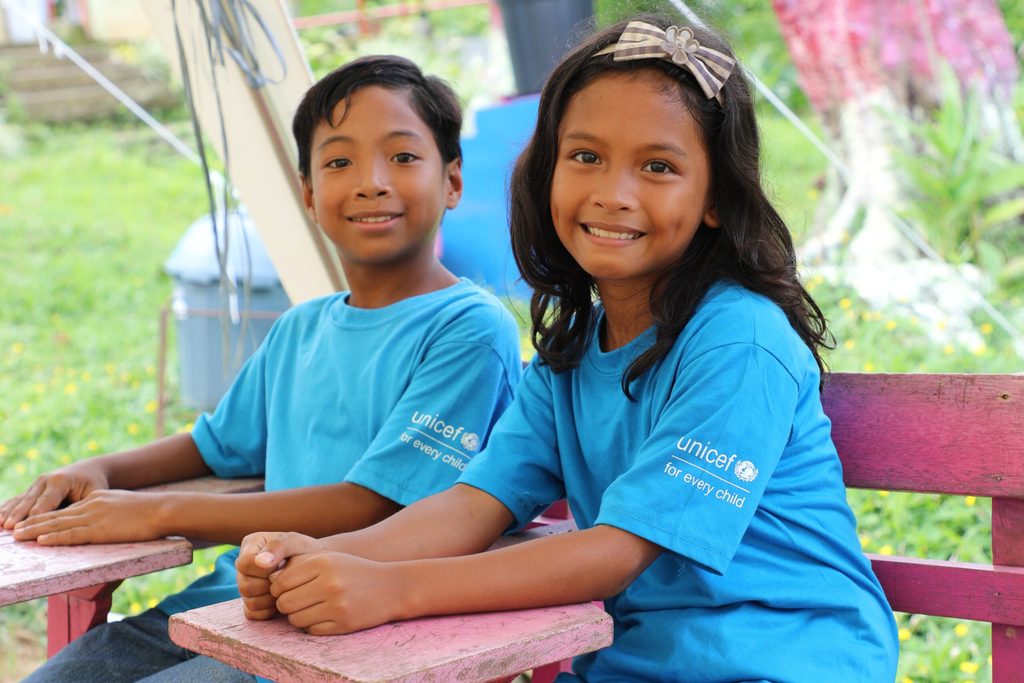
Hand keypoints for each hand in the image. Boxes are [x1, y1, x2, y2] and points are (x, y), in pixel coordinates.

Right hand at [0, 464, 108, 530]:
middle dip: (19, 515)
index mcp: (61, 481)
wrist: (88, 471)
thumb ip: (82, 505)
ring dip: (9, 512)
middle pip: (30, 501)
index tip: (29, 525)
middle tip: (9, 527)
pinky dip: (6, 508)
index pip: (47, 501)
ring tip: (0, 524)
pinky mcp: (31, 490)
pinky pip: (16, 500)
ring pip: (20, 500)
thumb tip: (71, 522)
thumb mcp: (93, 493)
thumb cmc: (93, 485)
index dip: (37, 514)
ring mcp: (35, 485)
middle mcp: (45, 481)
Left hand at [11, 490, 161, 543]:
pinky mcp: (100, 529)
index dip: (46, 516)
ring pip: (58, 524)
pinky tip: (41, 541)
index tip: (30, 521)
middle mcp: (92, 505)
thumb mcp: (126, 508)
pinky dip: (54, 538)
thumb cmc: (151, 512)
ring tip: (19, 536)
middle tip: (14, 529)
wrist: (163, 509)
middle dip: (33, 522)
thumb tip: (107, 526)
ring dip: (36, 531)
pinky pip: (72, 535)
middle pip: (57, 515)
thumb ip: (111, 515)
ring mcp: (95, 516)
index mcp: (97, 499)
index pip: (67, 509)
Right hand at [236, 531, 324, 619]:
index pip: (244, 564)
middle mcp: (244, 567)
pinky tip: (283, 598)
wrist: (314, 567)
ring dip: (271, 599)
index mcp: (250, 545)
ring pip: (249, 601)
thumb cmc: (304, 551)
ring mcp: (246, 585)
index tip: (283, 566)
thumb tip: (260, 562)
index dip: (263, 570)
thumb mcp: (295, 542)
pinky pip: (253, 613)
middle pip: (244, 586)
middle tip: (288, 579)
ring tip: (287, 588)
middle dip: (269, 585)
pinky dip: (269, 610)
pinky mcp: (251, 602)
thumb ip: (278, 546)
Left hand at [269, 552, 406, 634]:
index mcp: (322, 562)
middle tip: (298, 601)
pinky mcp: (343, 624)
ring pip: (295, 619)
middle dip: (286, 604)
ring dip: (298, 616)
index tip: (287, 589)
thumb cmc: (354, 571)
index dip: (278, 588)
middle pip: (284, 603)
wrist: (391, 587)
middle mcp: (329, 583)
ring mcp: (337, 605)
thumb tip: (271, 582)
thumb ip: (300, 566)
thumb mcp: (330, 558)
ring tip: (311, 608)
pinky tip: (325, 615)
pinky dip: (313, 625)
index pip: (281, 582)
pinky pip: (312, 630)